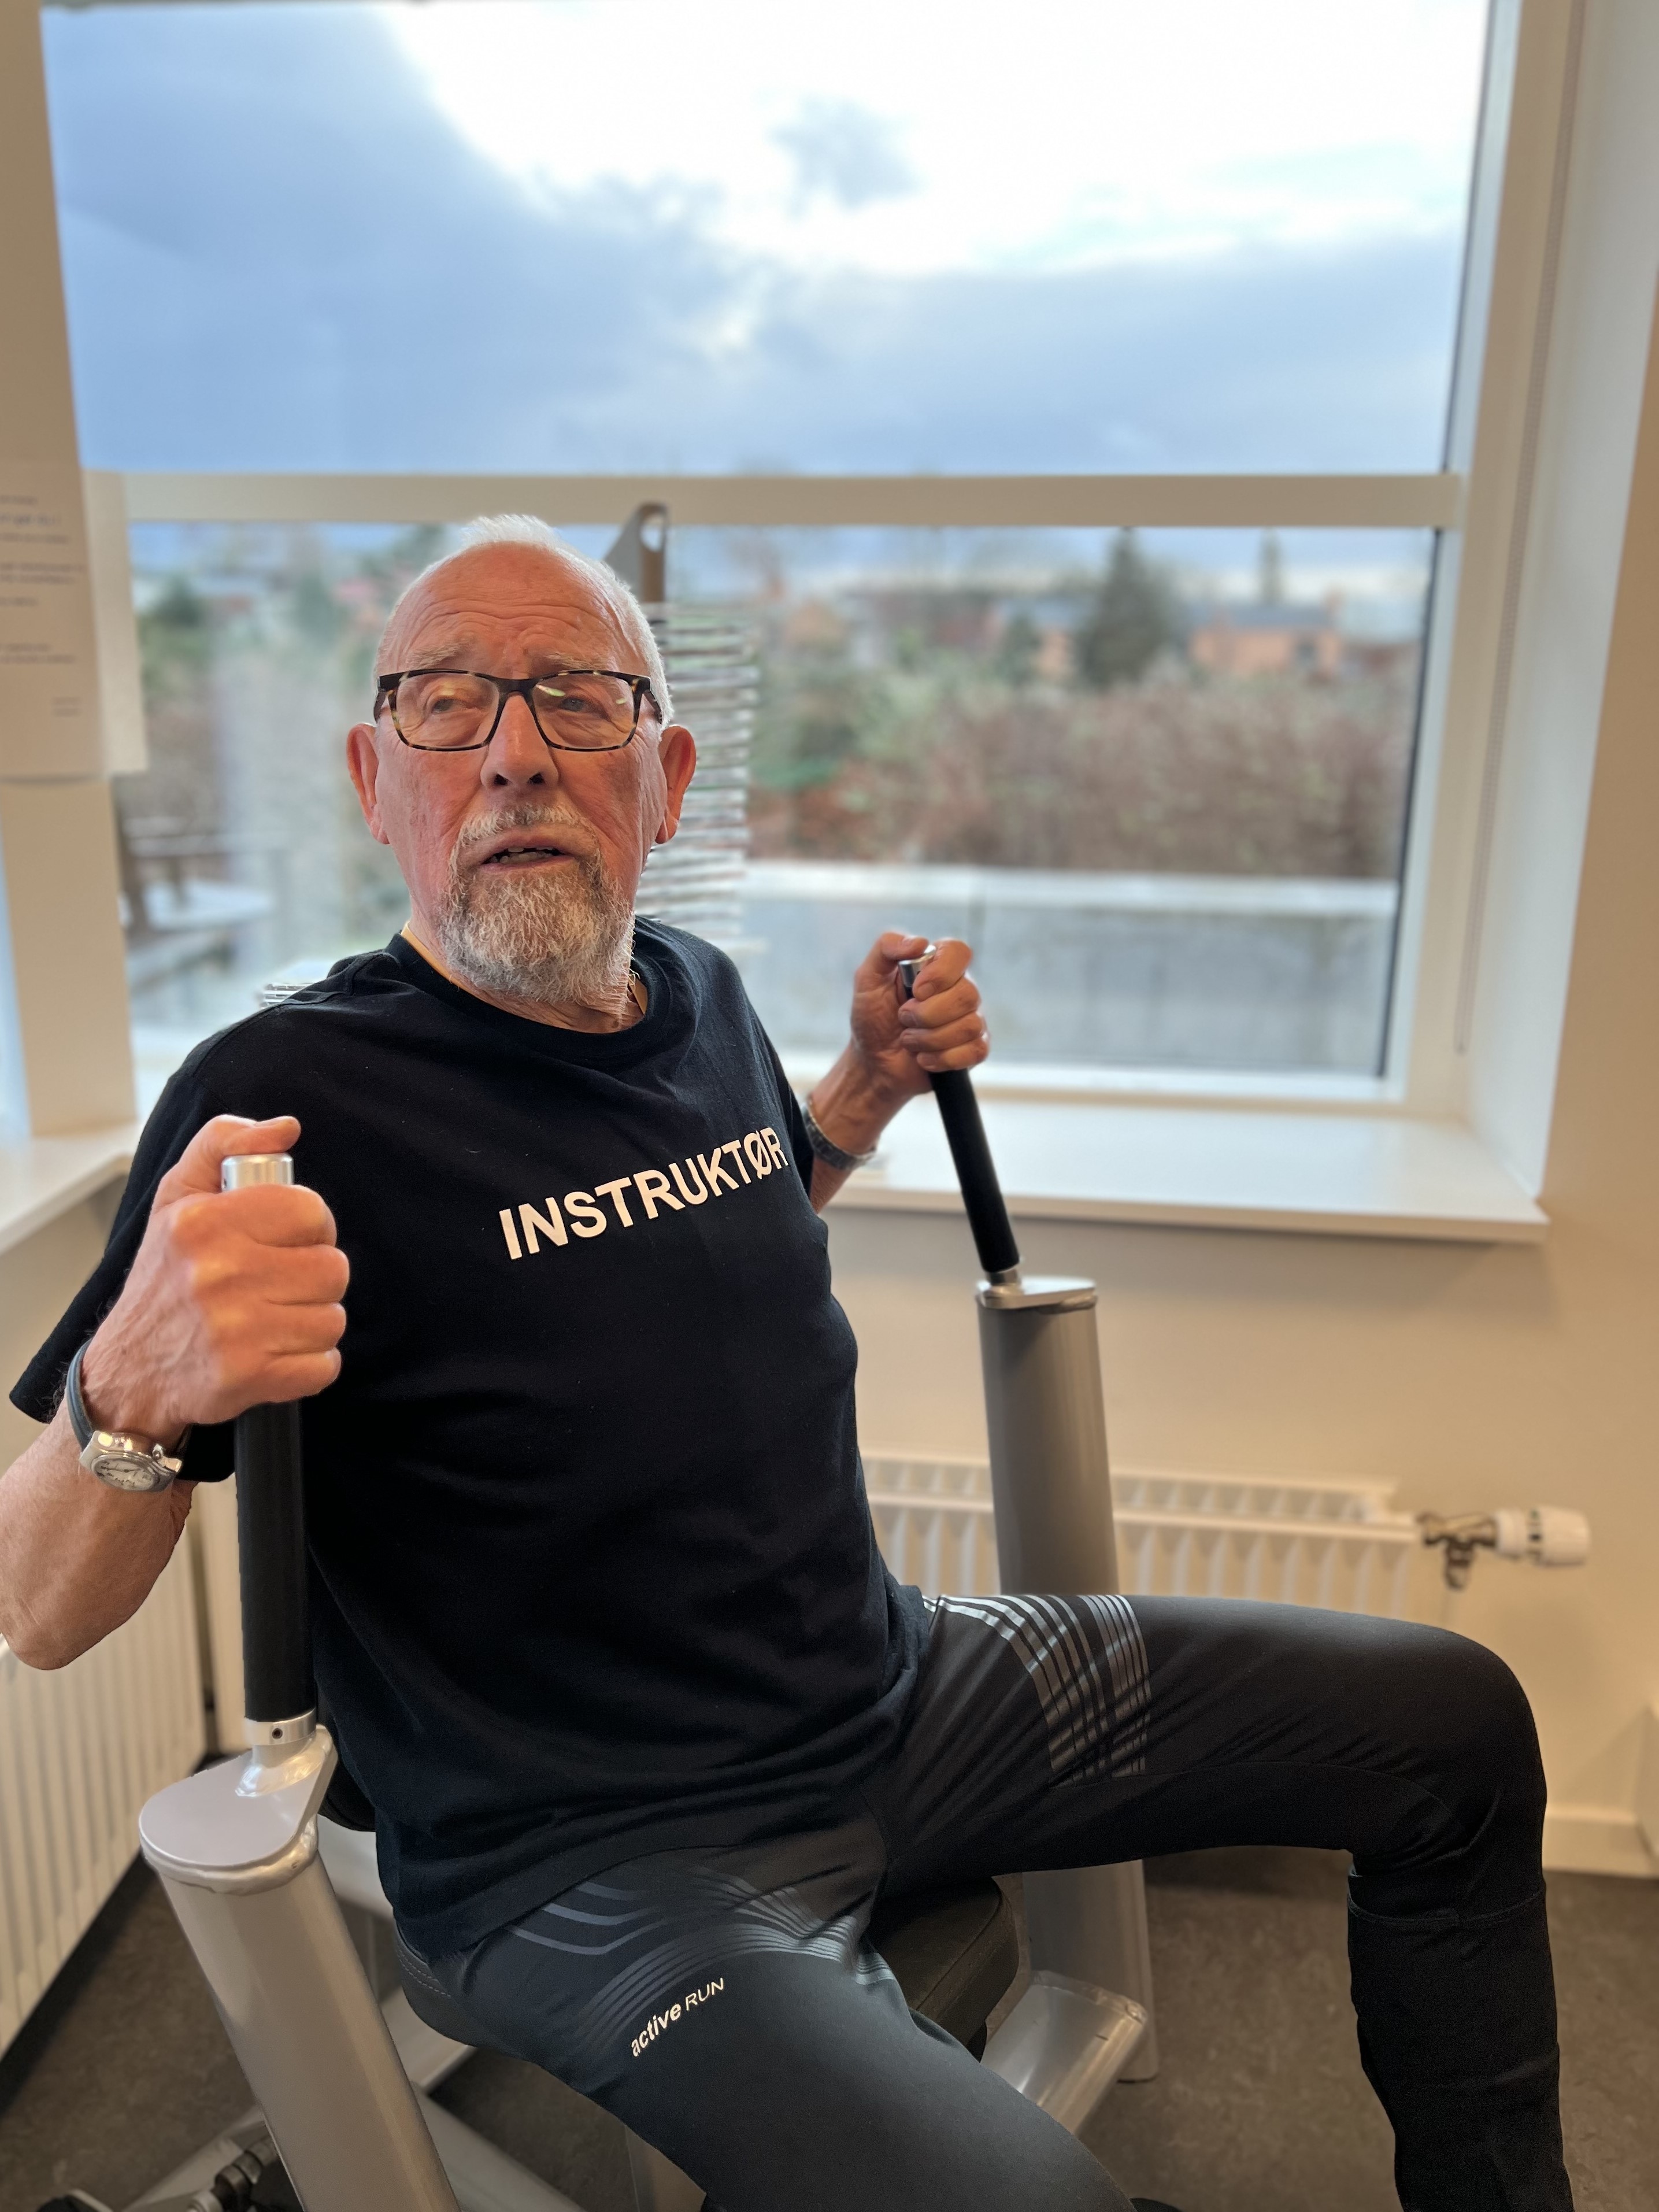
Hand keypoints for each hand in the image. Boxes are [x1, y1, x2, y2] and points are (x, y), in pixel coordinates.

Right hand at [80, 1115, 348, 1443]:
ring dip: (313, 1322)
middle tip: (279, 1285)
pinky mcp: (247, 1378)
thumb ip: (224, 1144)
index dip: (309, 1227)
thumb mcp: (177, 1196)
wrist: (129, 1370)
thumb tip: (285, 1129)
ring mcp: (233, 1331)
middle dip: (314, 1278)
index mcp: (204, 1222)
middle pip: (332, 1268)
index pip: (310, 1211)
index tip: (286, 1240)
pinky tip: (277, 1355)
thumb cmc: (163, 1277)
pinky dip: (311, 1365)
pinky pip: (325, 1365)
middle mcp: (217, 1274)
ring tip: (274, 1321)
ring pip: (333, 1318)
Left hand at [847, 931, 989, 1107]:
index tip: (917, 990)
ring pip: (970, 1025)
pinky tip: (924, 1058)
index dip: (941, 972)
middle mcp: (959, 989)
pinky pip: (976, 1051)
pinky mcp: (973, 1048)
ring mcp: (970, 1019)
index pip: (959, 952)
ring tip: (909, 1040)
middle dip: (926, 1014)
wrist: (873, 1062)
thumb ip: (886, 948)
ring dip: (929, 1039)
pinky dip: (943, 1058)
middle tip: (902, 1018)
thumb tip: (920, 942)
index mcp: (937, 966)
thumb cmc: (872, 1017)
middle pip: (967, 994)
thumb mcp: (867, 978)